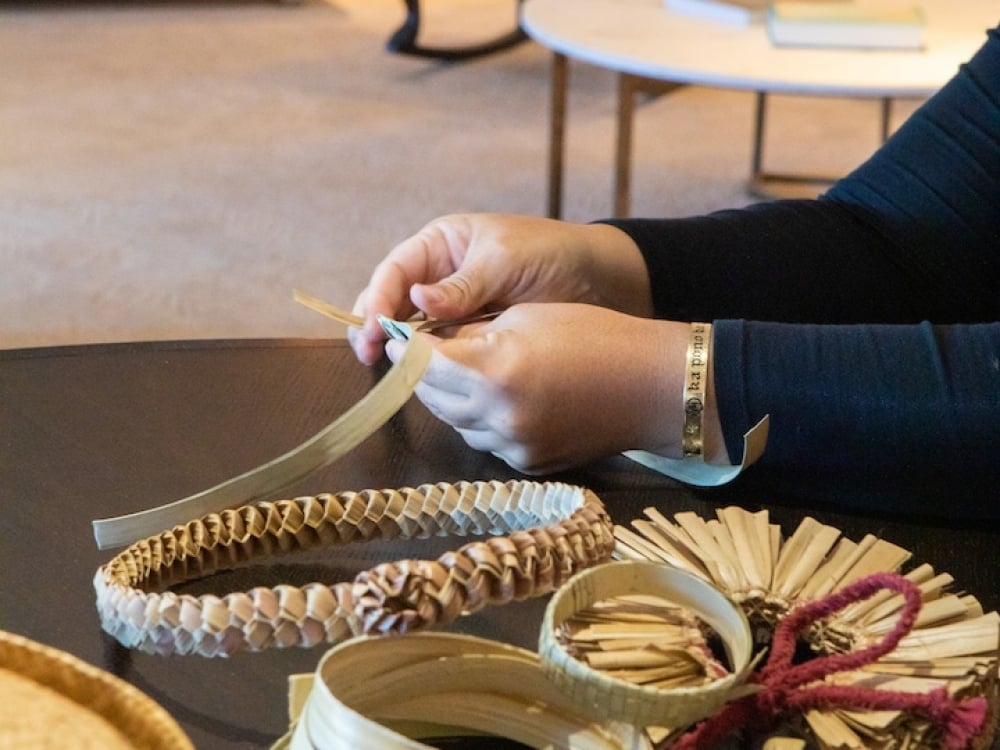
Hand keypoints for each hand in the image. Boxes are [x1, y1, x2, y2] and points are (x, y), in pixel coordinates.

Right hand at [349, 213, 651, 363]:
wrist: (598, 282)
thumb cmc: (550, 254)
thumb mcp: (504, 261)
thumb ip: (461, 285)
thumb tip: (416, 301)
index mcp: (441, 245)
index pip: (395, 271)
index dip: (377, 299)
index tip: (372, 329)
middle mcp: (439, 276)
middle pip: (393, 303)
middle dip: (377, 326)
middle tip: (370, 355)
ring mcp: (454, 309)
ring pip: (413, 331)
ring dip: (401, 349)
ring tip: (393, 370)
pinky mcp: (471, 336)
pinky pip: (442, 350)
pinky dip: (431, 363)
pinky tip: (424, 377)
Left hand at [386, 303, 714, 473]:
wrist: (653, 387)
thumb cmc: (597, 335)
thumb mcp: (528, 316)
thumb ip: (473, 332)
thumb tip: (435, 341)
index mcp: (494, 370)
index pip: (423, 362)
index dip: (405, 348)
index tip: (396, 337)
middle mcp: (497, 415)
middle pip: (432, 397)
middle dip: (423, 374)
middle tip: (424, 352)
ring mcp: (513, 446)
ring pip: (457, 422)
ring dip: (452, 398)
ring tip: (465, 373)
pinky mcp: (528, 464)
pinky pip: (486, 440)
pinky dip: (482, 420)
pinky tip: (500, 398)